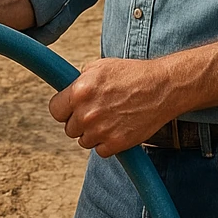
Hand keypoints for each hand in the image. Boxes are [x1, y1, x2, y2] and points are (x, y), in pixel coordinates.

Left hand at [48, 57, 173, 157]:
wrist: (162, 87)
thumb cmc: (132, 74)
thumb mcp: (99, 67)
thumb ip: (79, 81)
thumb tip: (67, 91)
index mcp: (79, 92)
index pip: (55, 110)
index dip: (64, 109)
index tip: (71, 109)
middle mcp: (87, 113)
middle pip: (69, 128)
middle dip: (80, 122)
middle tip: (96, 112)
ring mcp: (101, 130)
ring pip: (84, 141)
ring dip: (93, 134)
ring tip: (110, 119)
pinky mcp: (117, 143)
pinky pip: (101, 151)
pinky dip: (108, 144)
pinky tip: (117, 129)